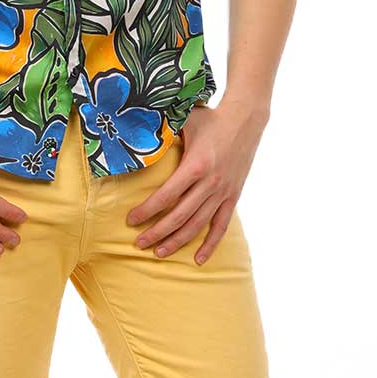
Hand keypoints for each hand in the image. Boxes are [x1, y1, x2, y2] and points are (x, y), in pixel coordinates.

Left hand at [126, 99, 265, 263]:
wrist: (246, 119)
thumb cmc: (210, 119)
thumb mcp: (183, 122)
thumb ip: (162, 134)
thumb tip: (134, 138)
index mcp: (195, 165)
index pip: (166, 195)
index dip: (147, 210)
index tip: (131, 220)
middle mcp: (210, 183)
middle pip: (179, 216)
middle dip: (156, 232)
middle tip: (139, 243)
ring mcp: (223, 192)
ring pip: (198, 225)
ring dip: (177, 241)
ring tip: (159, 252)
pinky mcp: (233, 196)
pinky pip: (221, 225)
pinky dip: (210, 244)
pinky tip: (199, 259)